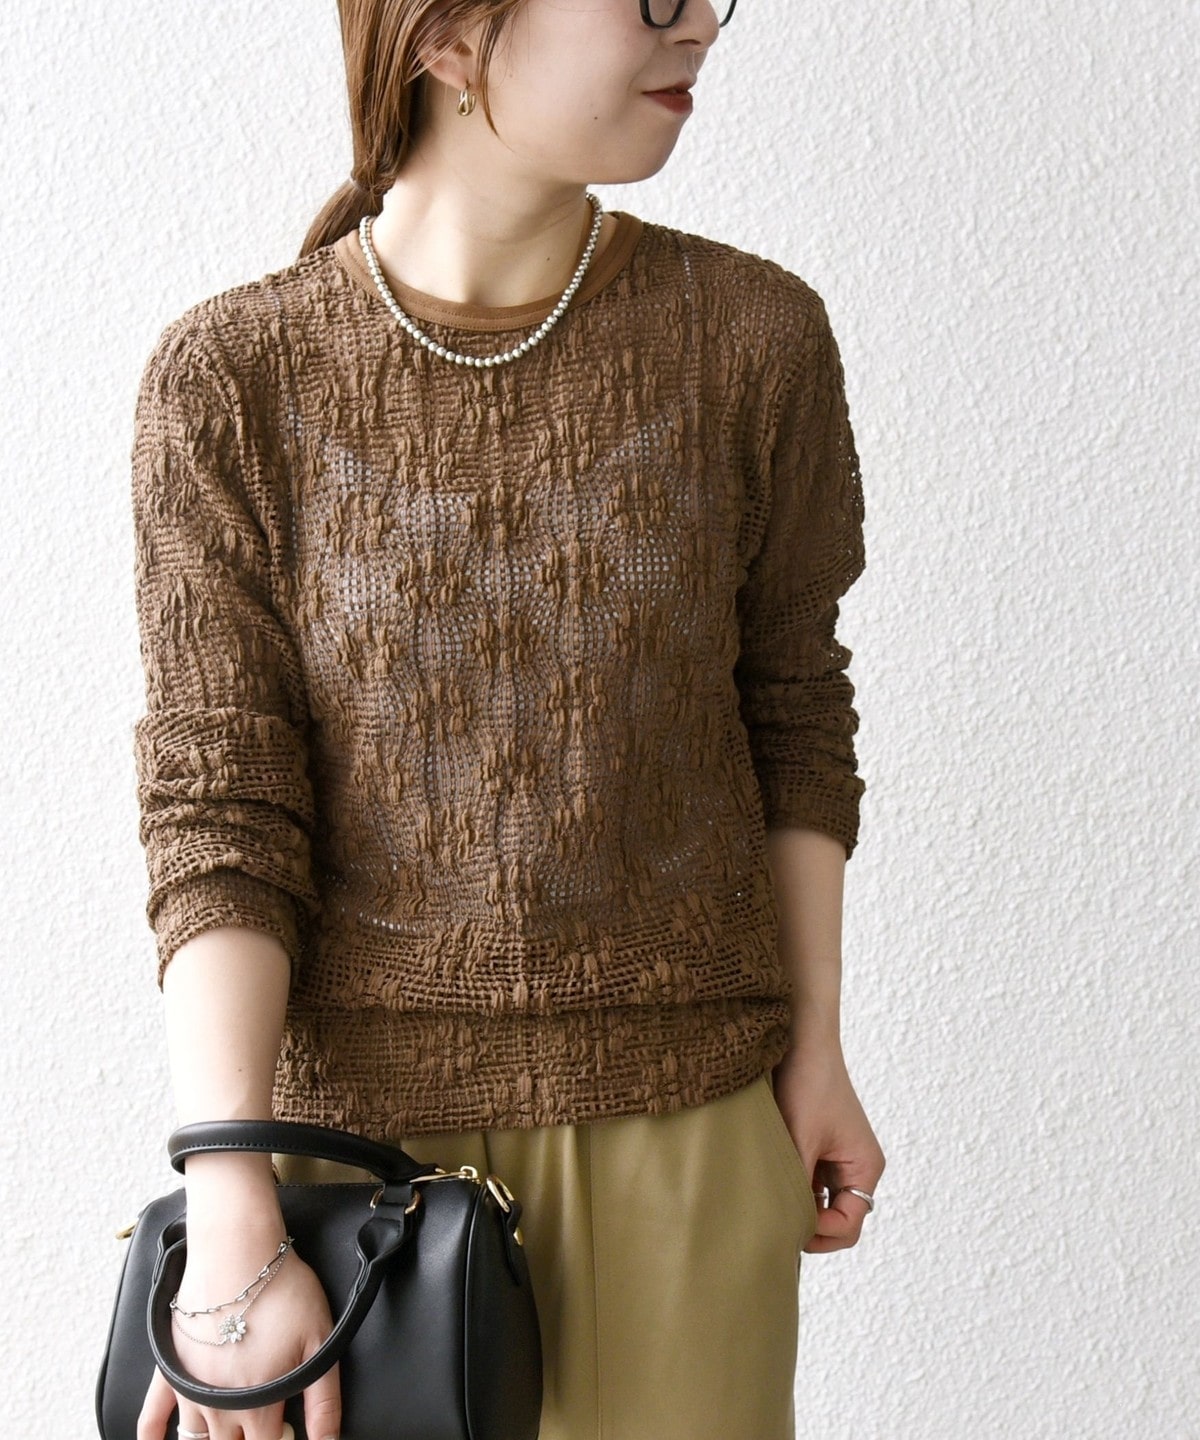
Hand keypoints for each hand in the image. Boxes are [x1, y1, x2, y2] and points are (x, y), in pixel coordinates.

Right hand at [136, 1207, 340, 1439]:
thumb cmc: (283, 1291)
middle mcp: (220, 1409)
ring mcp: (189, 1392)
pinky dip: (151, 1435)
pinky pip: (151, 1415)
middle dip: (248, 1439)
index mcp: (258, 1407)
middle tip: (264, 1422)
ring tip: (231, 1431)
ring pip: (198, 1439)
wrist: (238, 1250)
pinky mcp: (169, 1370)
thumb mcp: (320, 1341)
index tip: (289, 1429)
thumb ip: (324, 1400)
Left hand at [772, 1036, 885, 1252]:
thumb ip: (797, 1186)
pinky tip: (768, 1180)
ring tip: (768, 1200)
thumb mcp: (800, 1140)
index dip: (818, 1233)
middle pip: (836, 1220)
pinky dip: (791, 1187)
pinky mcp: (819, 1148)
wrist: (801, 1039)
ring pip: (819, 1204)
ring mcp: (838, 1159)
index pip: (848, 1226)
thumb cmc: (808, 1083)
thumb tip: (785, 1226)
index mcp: (865, 1168)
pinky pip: (808, 1183)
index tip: (786, 1221)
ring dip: (797, 1205)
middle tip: (773, 1221)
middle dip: (808, 1225)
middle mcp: (857, 1167)